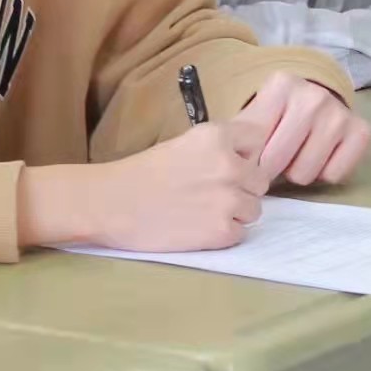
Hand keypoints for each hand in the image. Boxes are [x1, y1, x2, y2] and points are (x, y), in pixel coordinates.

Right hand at [74, 120, 271, 251]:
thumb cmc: (141, 174)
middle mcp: (229, 165)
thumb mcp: (183, 145)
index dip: (244, 155)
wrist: (110, 205)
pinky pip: (240, 233)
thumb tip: (247, 158)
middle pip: (259, 181)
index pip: (256, 141)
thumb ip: (217, 149)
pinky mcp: (222, 231)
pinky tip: (196, 228)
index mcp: (216, 136)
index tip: (227, 165)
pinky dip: (222, 234)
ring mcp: (228, 200)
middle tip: (209, 194)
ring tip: (201, 213)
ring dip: (234, 213)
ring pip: (253, 210)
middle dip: (241, 188)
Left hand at [234, 71, 370, 186]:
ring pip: (305, 173)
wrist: (315, 104)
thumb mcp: (252, 118)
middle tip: (276, 159)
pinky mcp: (361, 131)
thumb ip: (239, 135)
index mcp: (282, 85)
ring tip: (297, 156)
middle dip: (273, 168)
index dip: (251, 157)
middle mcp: (314, 94)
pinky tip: (320, 157)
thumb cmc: (277, 117)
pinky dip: (324, 174)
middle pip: (278, 161)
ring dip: (298, 172)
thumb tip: (232, 162)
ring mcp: (339, 112)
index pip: (256, 141)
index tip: (254, 154)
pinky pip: (334, 176)